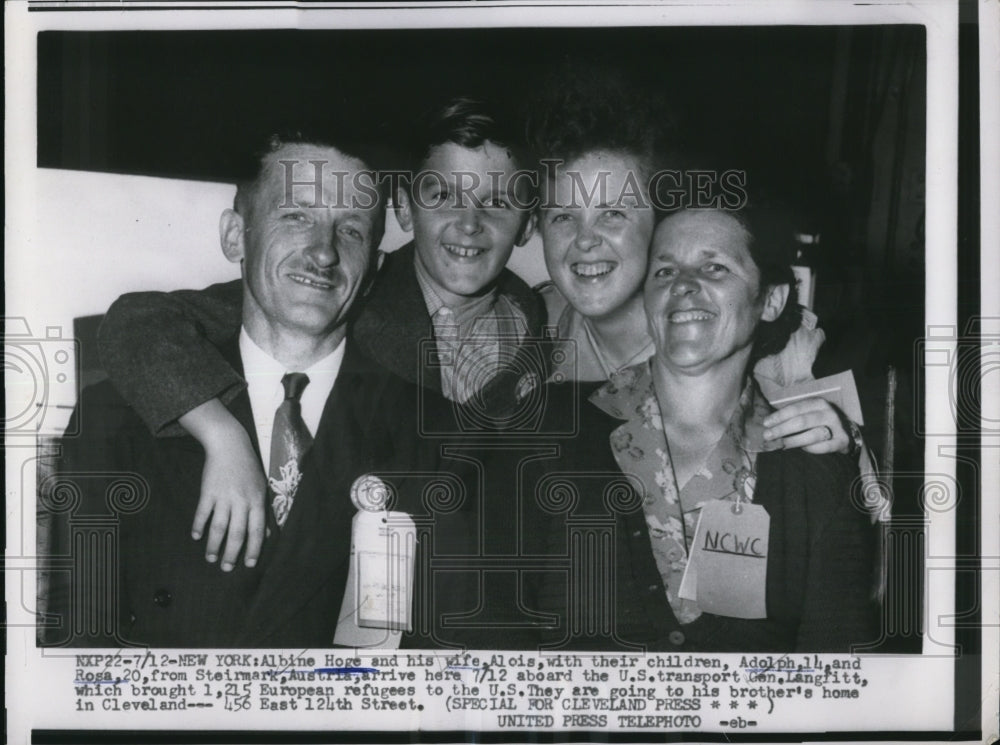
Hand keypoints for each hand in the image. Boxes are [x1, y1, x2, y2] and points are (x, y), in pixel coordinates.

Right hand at [180, 399, 266, 570]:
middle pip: (237, 533)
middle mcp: (241, 500)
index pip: (257, 530)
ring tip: (211, 558)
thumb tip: (268, 534)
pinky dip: (198, 526)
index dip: (253, 549)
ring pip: (218, 527)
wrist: (230, 445)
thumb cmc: (248, 468)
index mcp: (257, 500)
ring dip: (214, 545)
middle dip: (232, 553)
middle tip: (226, 568)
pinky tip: (196, 537)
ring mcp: (223, 496)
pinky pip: (202, 513)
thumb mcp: (260, 487)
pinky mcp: (207, 491)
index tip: (249, 564)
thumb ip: (262, 511)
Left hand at [762, 396, 850, 454]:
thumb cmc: (816, 424)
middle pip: (802, 421)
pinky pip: (824, 447)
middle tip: (768, 436)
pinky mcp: (842, 441)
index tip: (765, 424)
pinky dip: (811, 449)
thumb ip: (790, 418)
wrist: (843, 432)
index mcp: (817, 403)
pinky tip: (801, 450)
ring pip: (813, 435)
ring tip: (781, 444)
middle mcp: (828, 413)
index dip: (779, 416)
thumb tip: (767, 425)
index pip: (795, 408)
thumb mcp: (806, 415)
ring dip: (794, 441)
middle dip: (782, 429)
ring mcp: (837, 427)